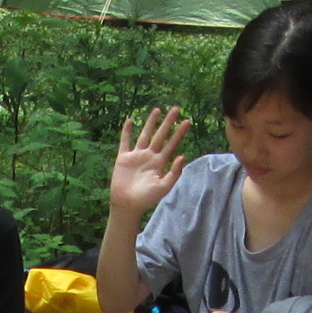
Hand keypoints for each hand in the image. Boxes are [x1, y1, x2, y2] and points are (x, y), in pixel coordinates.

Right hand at [108, 107, 191, 222]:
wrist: (127, 204)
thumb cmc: (146, 199)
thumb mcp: (164, 187)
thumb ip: (174, 172)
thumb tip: (182, 155)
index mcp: (160, 163)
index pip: (172, 144)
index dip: (180, 133)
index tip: (188, 121)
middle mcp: (149, 156)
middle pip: (161, 135)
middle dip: (168, 122)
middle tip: (176, 108)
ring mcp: (136, 156)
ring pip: (145, 135)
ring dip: (151, 122)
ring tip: (157, 109)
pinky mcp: (123, 158)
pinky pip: (125, 141)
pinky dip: (127, 131)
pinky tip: (130, 120)